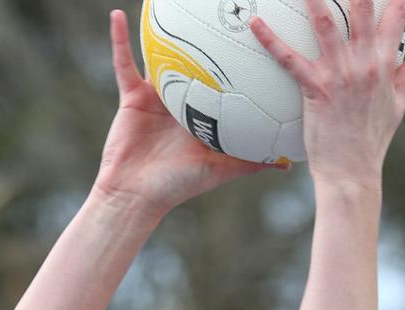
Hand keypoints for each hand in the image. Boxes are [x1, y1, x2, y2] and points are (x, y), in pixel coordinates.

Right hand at [94, 10, 277, 218]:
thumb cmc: (177, 186)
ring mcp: (155, 96)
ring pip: (160, 55)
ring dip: (163, 30)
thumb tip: (285, 165)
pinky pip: (124, 63)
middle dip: (206, 36)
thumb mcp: (218, 169)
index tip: (254, 35)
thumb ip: (248, 162)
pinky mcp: (131, 96)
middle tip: (223, 8)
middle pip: (194, 61)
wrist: (136, 196)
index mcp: (201, 114)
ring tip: (173, 1)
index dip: (236, 59)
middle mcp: (180, 100)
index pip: (222, 80)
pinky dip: (119, 41)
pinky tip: (121, 15)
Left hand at [250, 0, 404, 189]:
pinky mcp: (316, 89)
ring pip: (325, 24)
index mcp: (386, 63)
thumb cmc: (371, 141)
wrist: (352, 171)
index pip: (396, 16)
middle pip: (362, 8)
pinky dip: (270, 40)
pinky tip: (255, 24)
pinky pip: (289, 60)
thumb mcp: (396, 106)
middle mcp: (365, 62)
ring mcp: (340, 74)